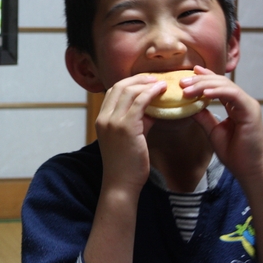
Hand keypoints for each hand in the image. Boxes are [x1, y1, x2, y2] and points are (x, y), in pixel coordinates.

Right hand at [96, 74, 166, 191]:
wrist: (121, 183)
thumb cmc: (126, 165)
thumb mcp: (128, 138)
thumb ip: (137, 121)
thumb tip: (152, 110)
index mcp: (101, 120)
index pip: (112, 92)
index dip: (129, 83)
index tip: (144, 82)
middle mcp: (103, 118)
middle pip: (119, 87)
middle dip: (138, 79)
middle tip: (154, 79)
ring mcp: (113, 121)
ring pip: (129, 91)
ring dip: (146, 84)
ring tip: (161, 84)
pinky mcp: (126, 127)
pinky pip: (140, 102)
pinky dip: (151, 93)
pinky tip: (162, 91)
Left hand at [187, 66, 262, 181]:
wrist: (248, 170)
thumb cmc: (234, 153)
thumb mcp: (213, 131)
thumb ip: (204, 117)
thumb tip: (189, 106)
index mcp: (235, 106)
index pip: (219, 85)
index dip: (205, 76)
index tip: (189, 73)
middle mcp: (243, 102)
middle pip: (220, 82)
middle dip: (199, 80)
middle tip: (181, 81)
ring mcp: (248, 105)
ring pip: (225, 85)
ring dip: (204, 85)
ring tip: (187, 88)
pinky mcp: (251, 111)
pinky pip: (233, 95)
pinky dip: (218, 92)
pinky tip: (204, 93)